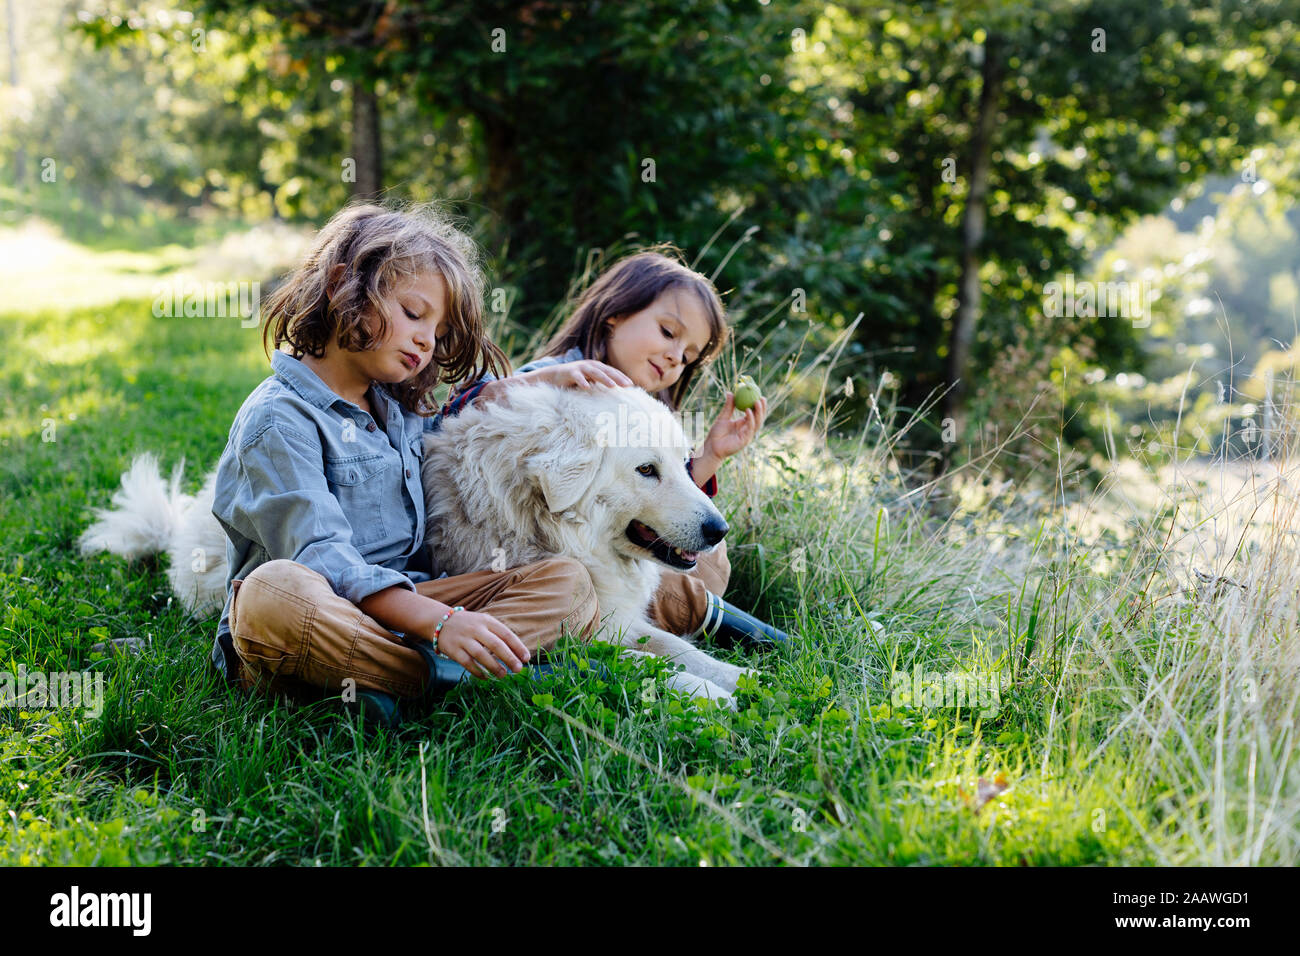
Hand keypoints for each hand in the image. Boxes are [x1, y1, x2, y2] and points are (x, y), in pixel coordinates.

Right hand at [430, 609, 529, 678]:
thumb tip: (517, 654)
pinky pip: (467, 663)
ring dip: (494, 667)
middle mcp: (476, 629)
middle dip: (509, 658)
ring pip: (481, 655)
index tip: (526, 658)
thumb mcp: (484, 623)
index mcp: (487, 621)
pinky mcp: (453, 650)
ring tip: (503, 675)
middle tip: (518, 669)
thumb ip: (498, 635)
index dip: (517, 647)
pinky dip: (478, 672)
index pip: (506, 634)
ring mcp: (464, 639)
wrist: (440, 622)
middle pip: (496, 645)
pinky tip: (486, 677)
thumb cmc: (470, 625)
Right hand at [517, 361, 633, 390]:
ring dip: (604, 378)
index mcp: (596, 368)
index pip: (612, 372)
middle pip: (606, 371)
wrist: (552, 376)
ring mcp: (579, 368)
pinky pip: (576, 376)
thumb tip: (614, 398)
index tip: (632, 386)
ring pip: (594, 372)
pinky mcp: (568, 372)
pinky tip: (587, 387)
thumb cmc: (573, 381)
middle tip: (628, 385)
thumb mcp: (589, 383)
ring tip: (613, 386)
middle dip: (617, 378)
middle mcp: (589, 365)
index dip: (622, 377)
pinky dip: (582, 381)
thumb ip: (599, 386)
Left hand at [701, 391, 768, 460]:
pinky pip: (750, 428)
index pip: (754, 414)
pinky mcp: (745, 440)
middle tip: (762, 398)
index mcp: (744, 424)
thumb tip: (730, 393)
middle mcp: (747, 429)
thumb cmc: (716, 434)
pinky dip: (751, 419)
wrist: (711, 447)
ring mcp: (747, 435)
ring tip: (757, 402)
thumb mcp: (723, 417)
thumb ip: (728, 406)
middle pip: (759, 418)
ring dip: (758, 412)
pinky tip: (748, 410)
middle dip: (762, 408)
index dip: (758, 406)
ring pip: (757, 423)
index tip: (759, 395)